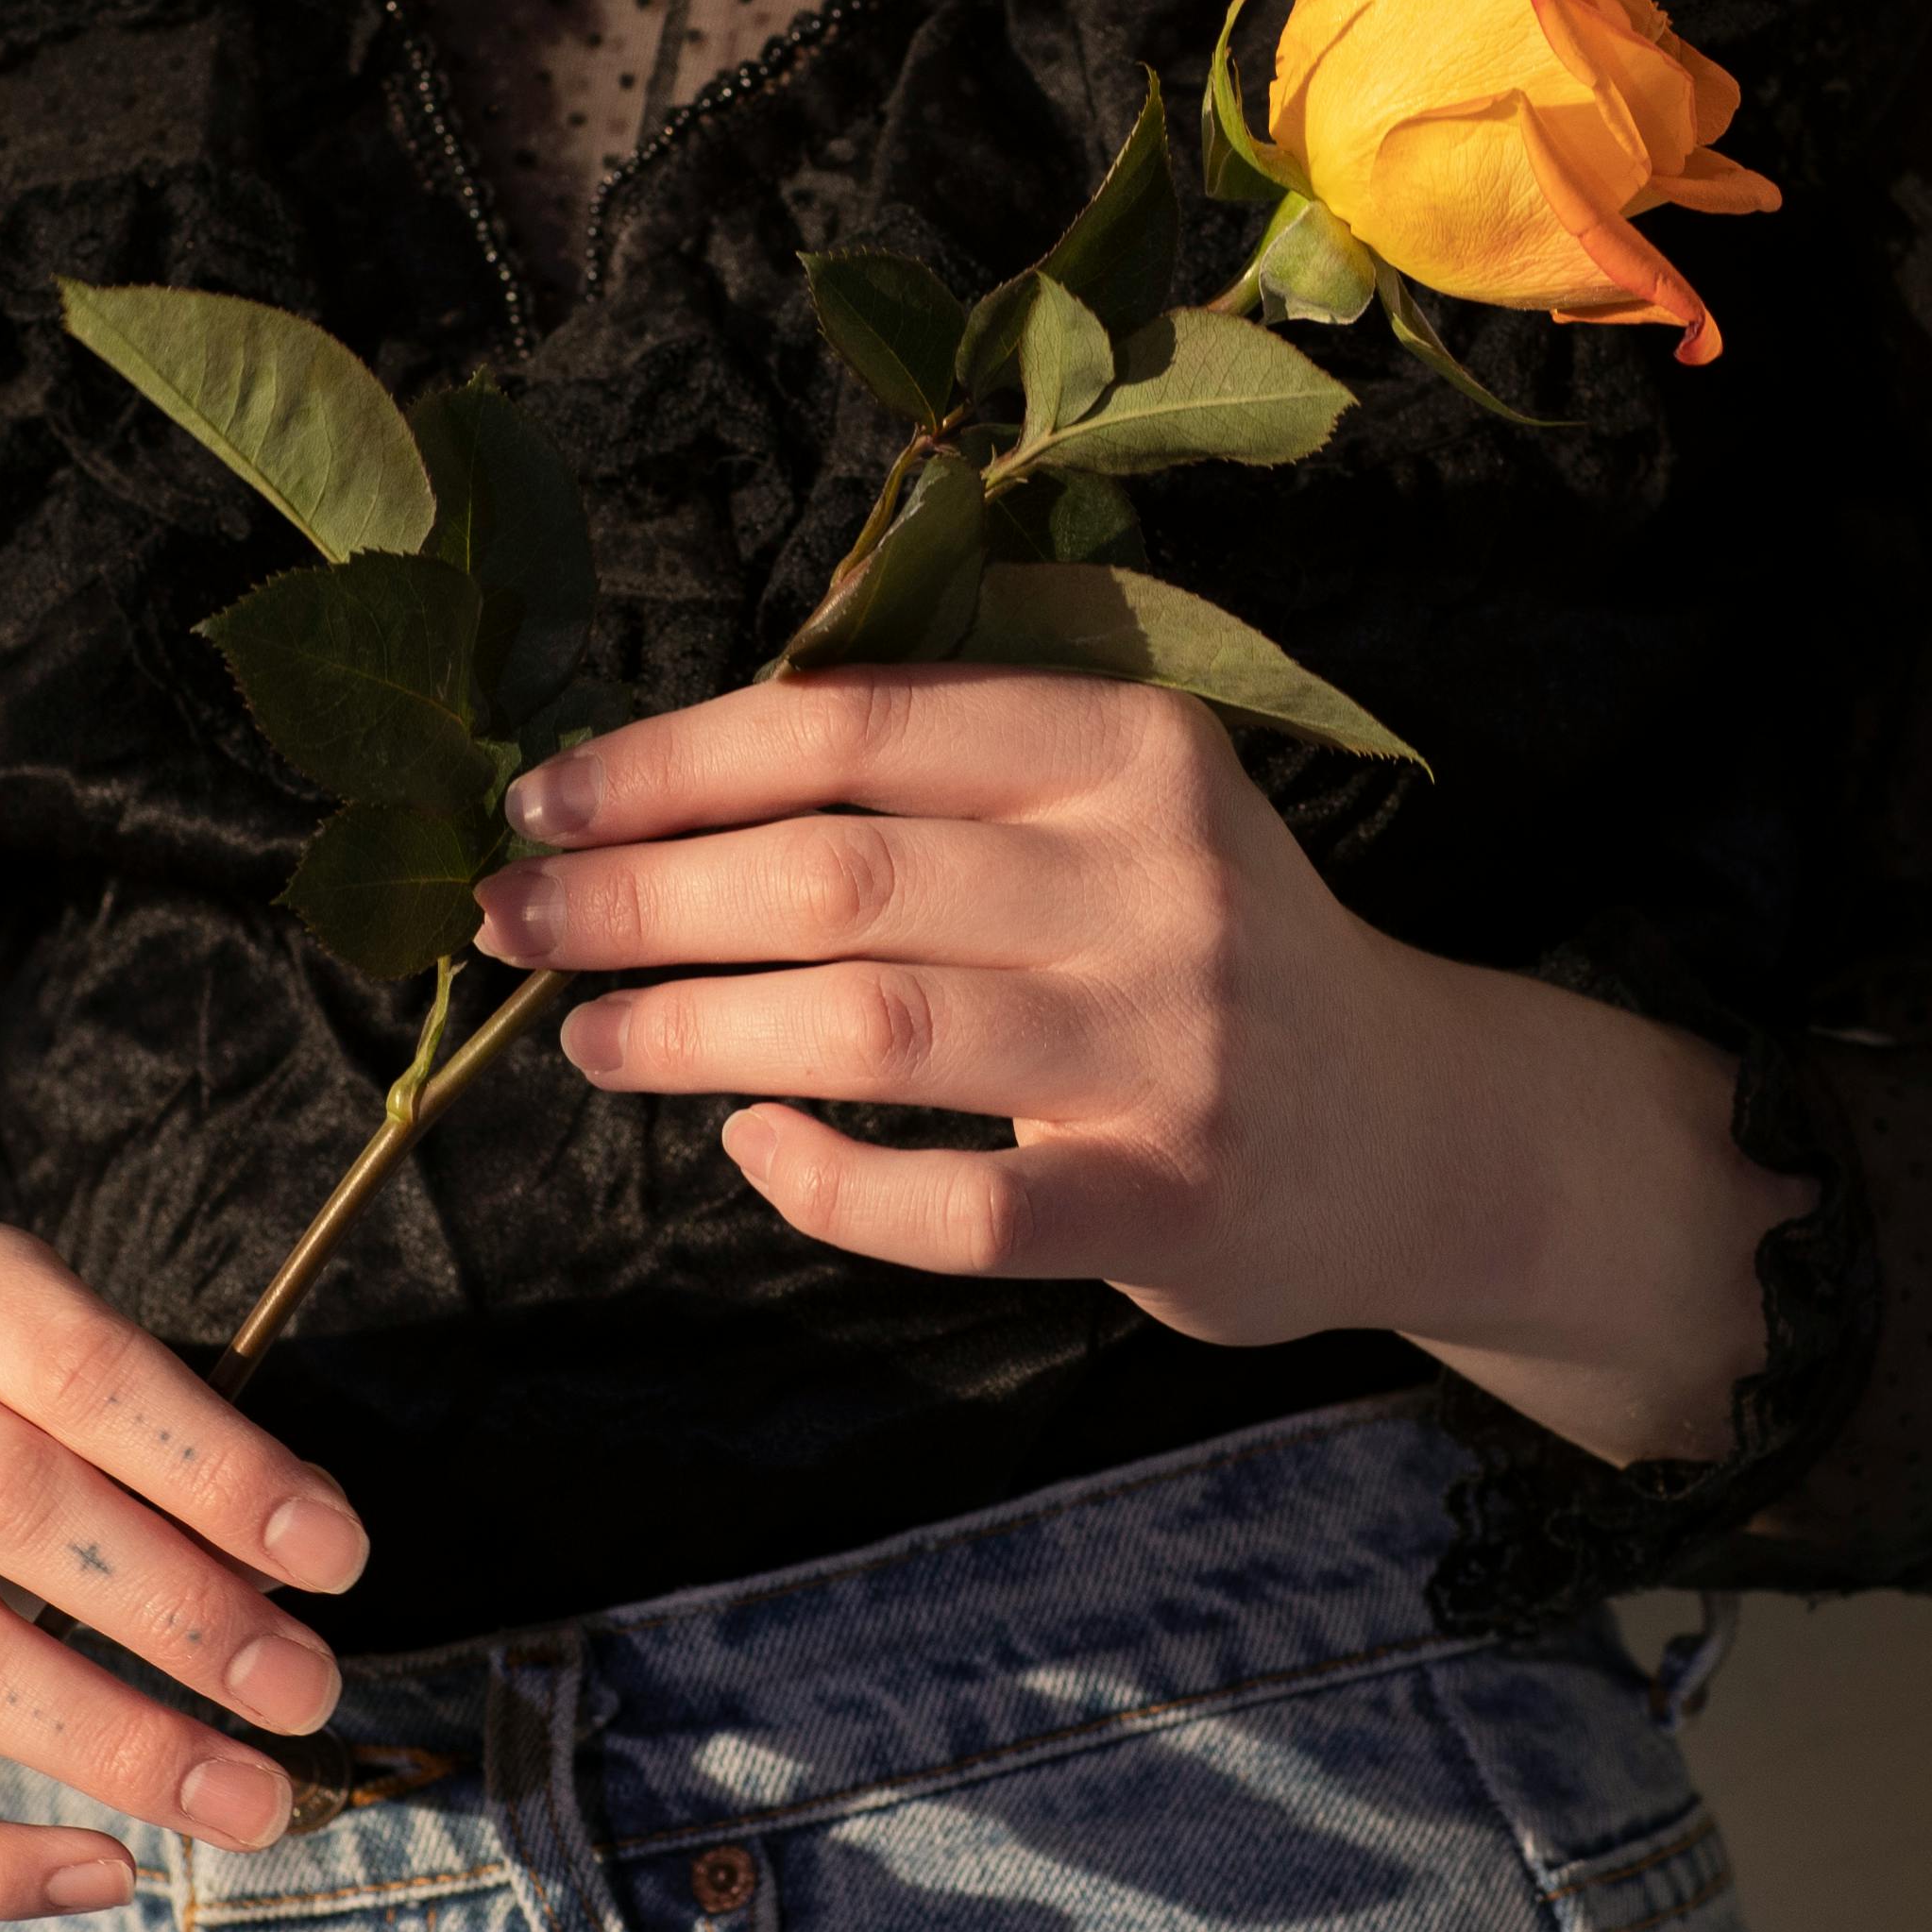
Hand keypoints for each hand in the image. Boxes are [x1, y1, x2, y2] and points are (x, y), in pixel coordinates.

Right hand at [0, 1219, 373, 1920]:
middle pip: (13, 1510)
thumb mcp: (78, 1358)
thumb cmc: (0, 1397)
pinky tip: (108, 1874)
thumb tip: (303, 1561)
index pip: (84, 1368)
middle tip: (305, 1691)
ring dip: (118, 1745)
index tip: (336, 1556)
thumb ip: (186, 1443)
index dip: (216, 1467)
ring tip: (249, 1801)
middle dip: (183, 1614)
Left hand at [465, 668, 1801, 1462]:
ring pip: (870, 1028)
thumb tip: (669, 775)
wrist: (1418, 1127)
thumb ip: (947, 772)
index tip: (538, 802)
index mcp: (1126, 744)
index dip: (671, 763)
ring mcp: (1167, 1043)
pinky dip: (825, 1181)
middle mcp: (1156, 877)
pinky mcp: (1165, 1196)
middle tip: (513, 929)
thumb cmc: (1205, 952)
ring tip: (591, 1039)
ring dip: (692, 1030)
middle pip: (837, 874)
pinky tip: (756, 1150)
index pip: (851, 726)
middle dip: (642, 899)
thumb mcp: (1119, 807)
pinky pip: (952, 1205)